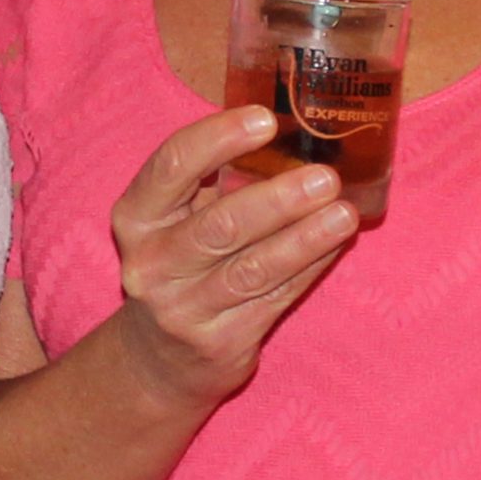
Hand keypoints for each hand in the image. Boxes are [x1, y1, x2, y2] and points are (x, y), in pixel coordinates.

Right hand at [102, 107, 354, 407]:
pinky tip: (336, 245)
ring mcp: (182, 309)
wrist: (157, 360)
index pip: (173, 166)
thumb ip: (212, 180)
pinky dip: (309, 268)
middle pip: (219, 226)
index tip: (266, 119)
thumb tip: (291, 128)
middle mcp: (151, 264)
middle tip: (325, 177)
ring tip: (344, 214)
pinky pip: (274, 299)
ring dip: (304, 239)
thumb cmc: (178, 264)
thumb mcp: (174, 220)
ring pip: (252, 269)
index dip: (219, 138)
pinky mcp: (218, 343)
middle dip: (277, 200)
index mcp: (136, 217)